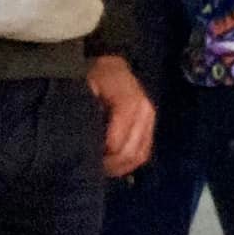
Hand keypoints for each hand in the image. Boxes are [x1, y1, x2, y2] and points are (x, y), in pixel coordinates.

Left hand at [88, 56, 155, 176]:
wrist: (111, 68)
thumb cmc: (95, 77)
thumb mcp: (85, 88)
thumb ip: (86, 111)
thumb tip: (85, 136)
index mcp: (129, 101)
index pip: (117, 142)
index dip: (101, 154)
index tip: (83, 157)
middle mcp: (145, 112)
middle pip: (131, 152)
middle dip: (110, 164)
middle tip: (89, 166)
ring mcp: (150, 121)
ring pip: (139, 156)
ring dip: (119, 166)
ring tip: (100, 166)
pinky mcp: (150, 128)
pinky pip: (143, 153)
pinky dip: (128, 163)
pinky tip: (112, 163)